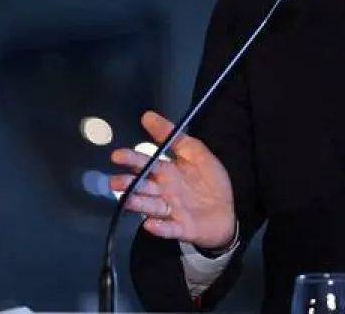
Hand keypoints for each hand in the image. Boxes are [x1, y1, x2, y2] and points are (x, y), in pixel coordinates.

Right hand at [109, 110, 235, 249]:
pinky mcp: (182, 228)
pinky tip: (150, 224)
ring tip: (127, 199)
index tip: (117, 155)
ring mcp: (172, 211)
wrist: (229, 210)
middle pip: (143, 186)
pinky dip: (159, 227)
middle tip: (115, 181)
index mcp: (167, 172)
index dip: (132, 159)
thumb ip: (173, 135)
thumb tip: (148, 116)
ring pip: (150, 206)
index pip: (146, 163)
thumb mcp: (195, 152)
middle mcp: (165, 191)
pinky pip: (169, 228)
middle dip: (128, 184)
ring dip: (137, 203)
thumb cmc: (210, 181)